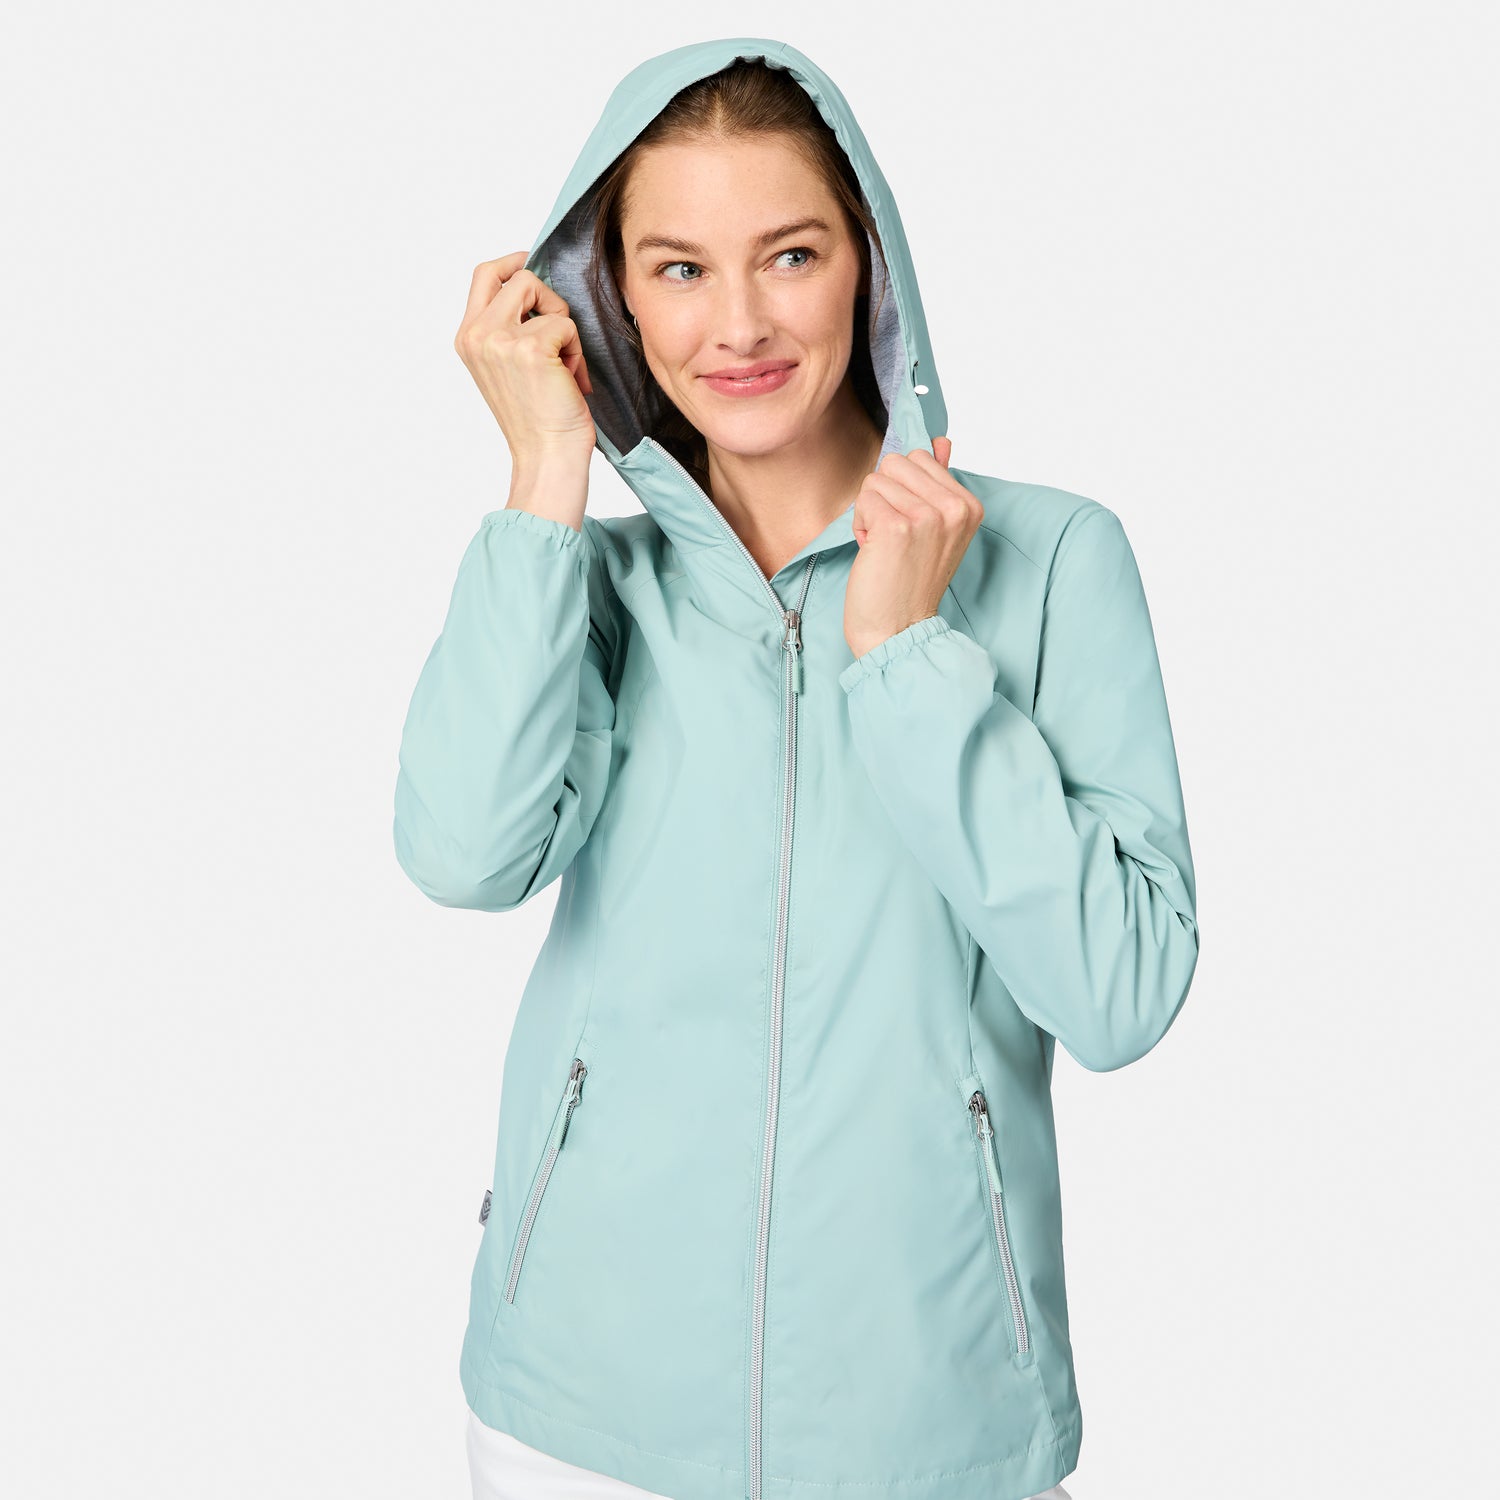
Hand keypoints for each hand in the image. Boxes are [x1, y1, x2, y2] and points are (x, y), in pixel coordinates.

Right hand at [454, 251, 596, 525]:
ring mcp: (500, 339)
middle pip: (517, 275)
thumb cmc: (537, 418)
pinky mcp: (530, 348)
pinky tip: (571, 379)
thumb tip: (536, 288)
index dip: (513, 263)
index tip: (533, 266)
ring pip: (541, 293)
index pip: (484, 274)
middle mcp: (476, 335)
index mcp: (467, 338)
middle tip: (559, 333)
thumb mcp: (508, 366)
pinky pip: (565, 323)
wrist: (547, 457)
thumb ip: (509, 328)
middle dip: (548, 297)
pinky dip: (576, 350)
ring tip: (564, 363)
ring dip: (563, 325)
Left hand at [844, 436, 979, 658]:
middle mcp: (954, 508)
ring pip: (875, 480)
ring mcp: (927, 517)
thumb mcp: (937, 528)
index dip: (903, 490)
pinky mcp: (896, 527)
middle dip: (884, 496)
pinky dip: (860, 525)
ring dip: (870, 512)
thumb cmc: (911, 581)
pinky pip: (863, 499)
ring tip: (885, 545)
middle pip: (895, 463)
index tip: (909, 526)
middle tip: (894, 535)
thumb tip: (942, 442)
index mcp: (968, 505)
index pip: (920, 458)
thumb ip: (939, 482)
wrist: (899, 629)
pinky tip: (873, 551)